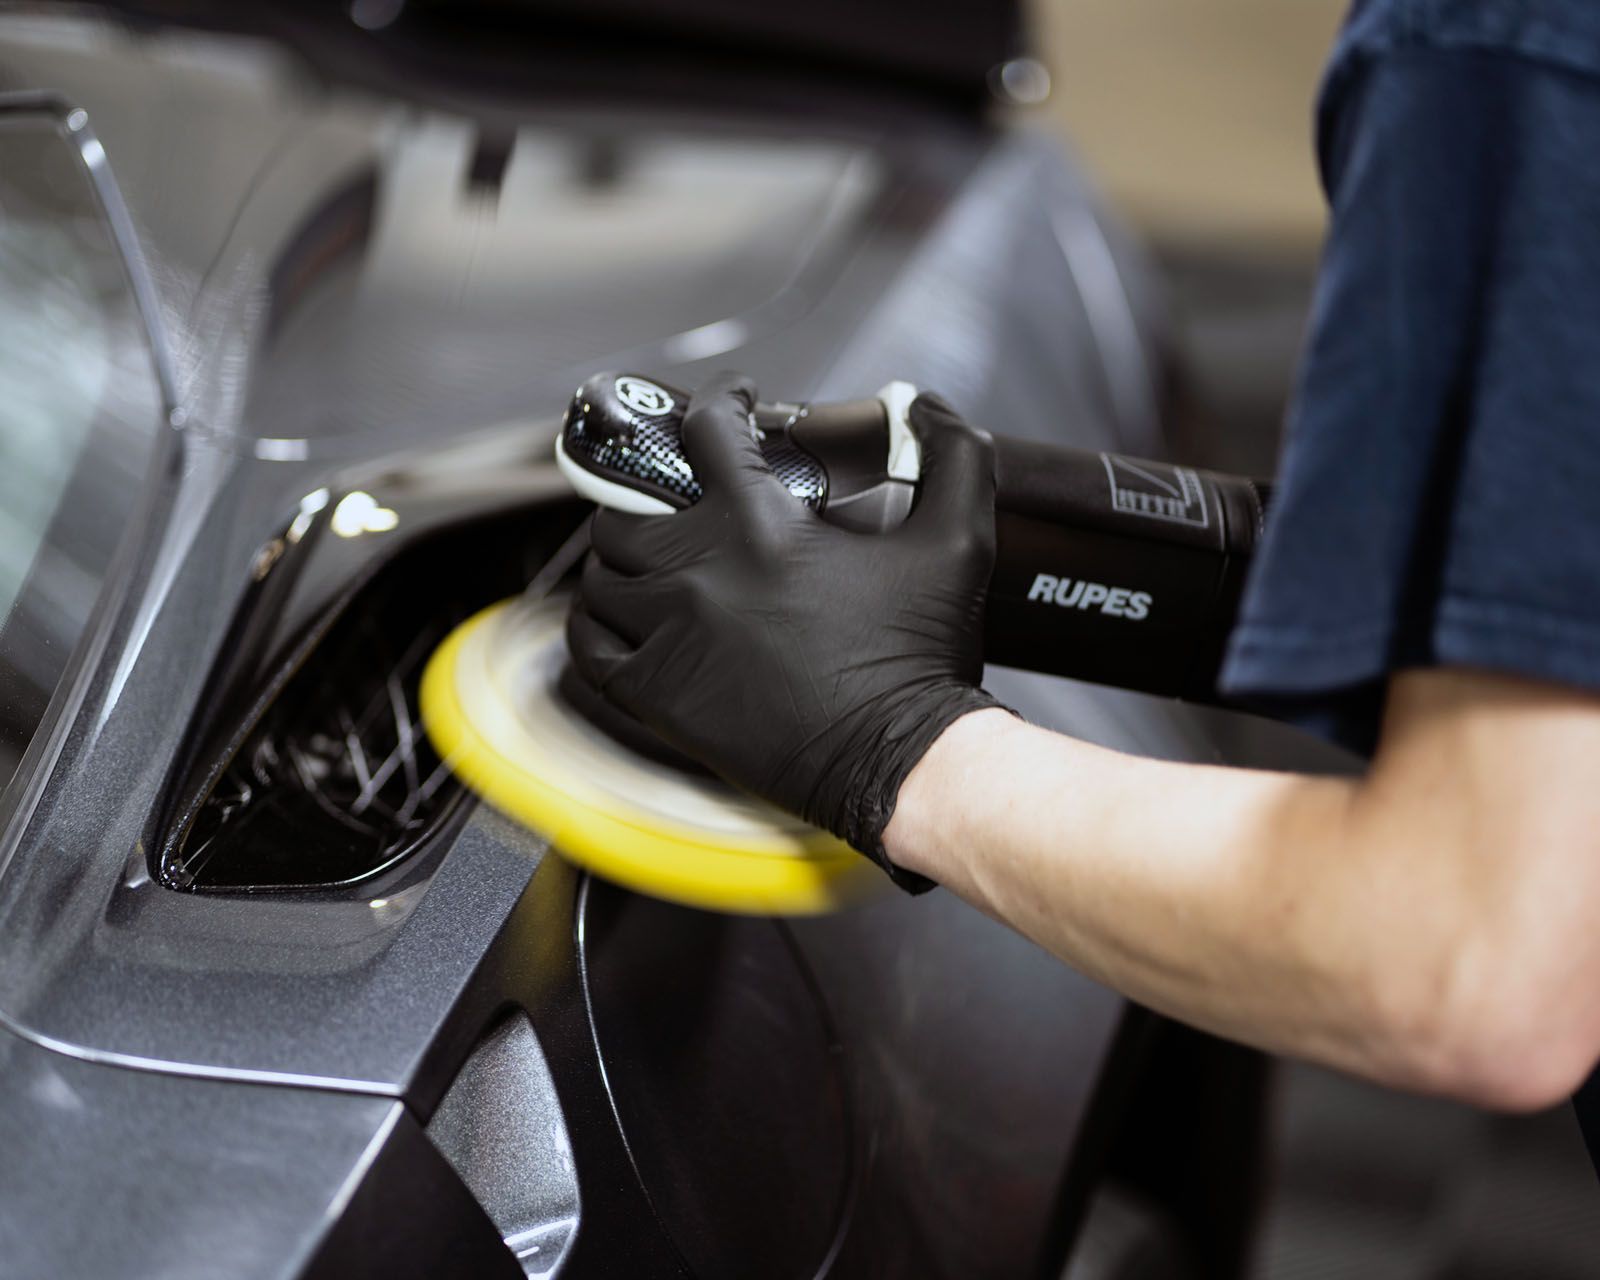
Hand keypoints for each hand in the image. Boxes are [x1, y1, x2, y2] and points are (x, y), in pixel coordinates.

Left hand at [567, 372, 1004, 888]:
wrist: (901, 761)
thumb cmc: (922, 658)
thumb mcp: (960, 542)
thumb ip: (953, 456)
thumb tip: (922, 405)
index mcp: (761, 525)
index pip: (709, 428)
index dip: (722, 400)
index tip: (735, 403)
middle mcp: (698, 572)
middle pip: (629, 504)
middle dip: (653, 492)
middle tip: (686, 502)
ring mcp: (668, 636)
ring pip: (602, 572)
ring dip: (622, 558)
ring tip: (654, 560)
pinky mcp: (655, 696)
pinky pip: (589, 646)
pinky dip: (596, 624)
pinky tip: (621, 618)